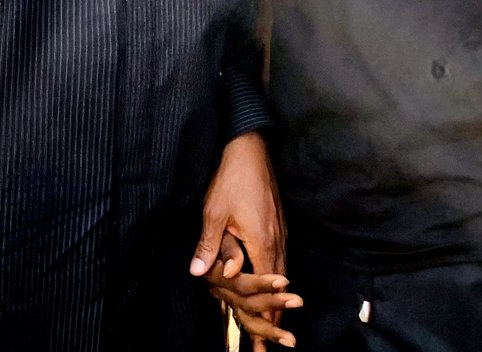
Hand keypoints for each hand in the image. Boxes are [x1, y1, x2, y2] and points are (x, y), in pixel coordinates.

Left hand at [190, 132, 288, 347]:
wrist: (250, 149)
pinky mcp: (279, 221)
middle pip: (279, 283)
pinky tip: (274, 279)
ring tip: (277, 316)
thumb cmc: (231, 180)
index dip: (265, 311)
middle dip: (277, 311)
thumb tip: (199, 274)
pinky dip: (279, 274)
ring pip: (283, 268)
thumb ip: (209, 245)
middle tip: (275, 339)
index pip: (265, 285)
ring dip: (279, 295)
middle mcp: (276, 238)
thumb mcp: (214, 213)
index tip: (265, 336)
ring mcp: (281, 229)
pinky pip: (282, 255)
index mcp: (261, 241)